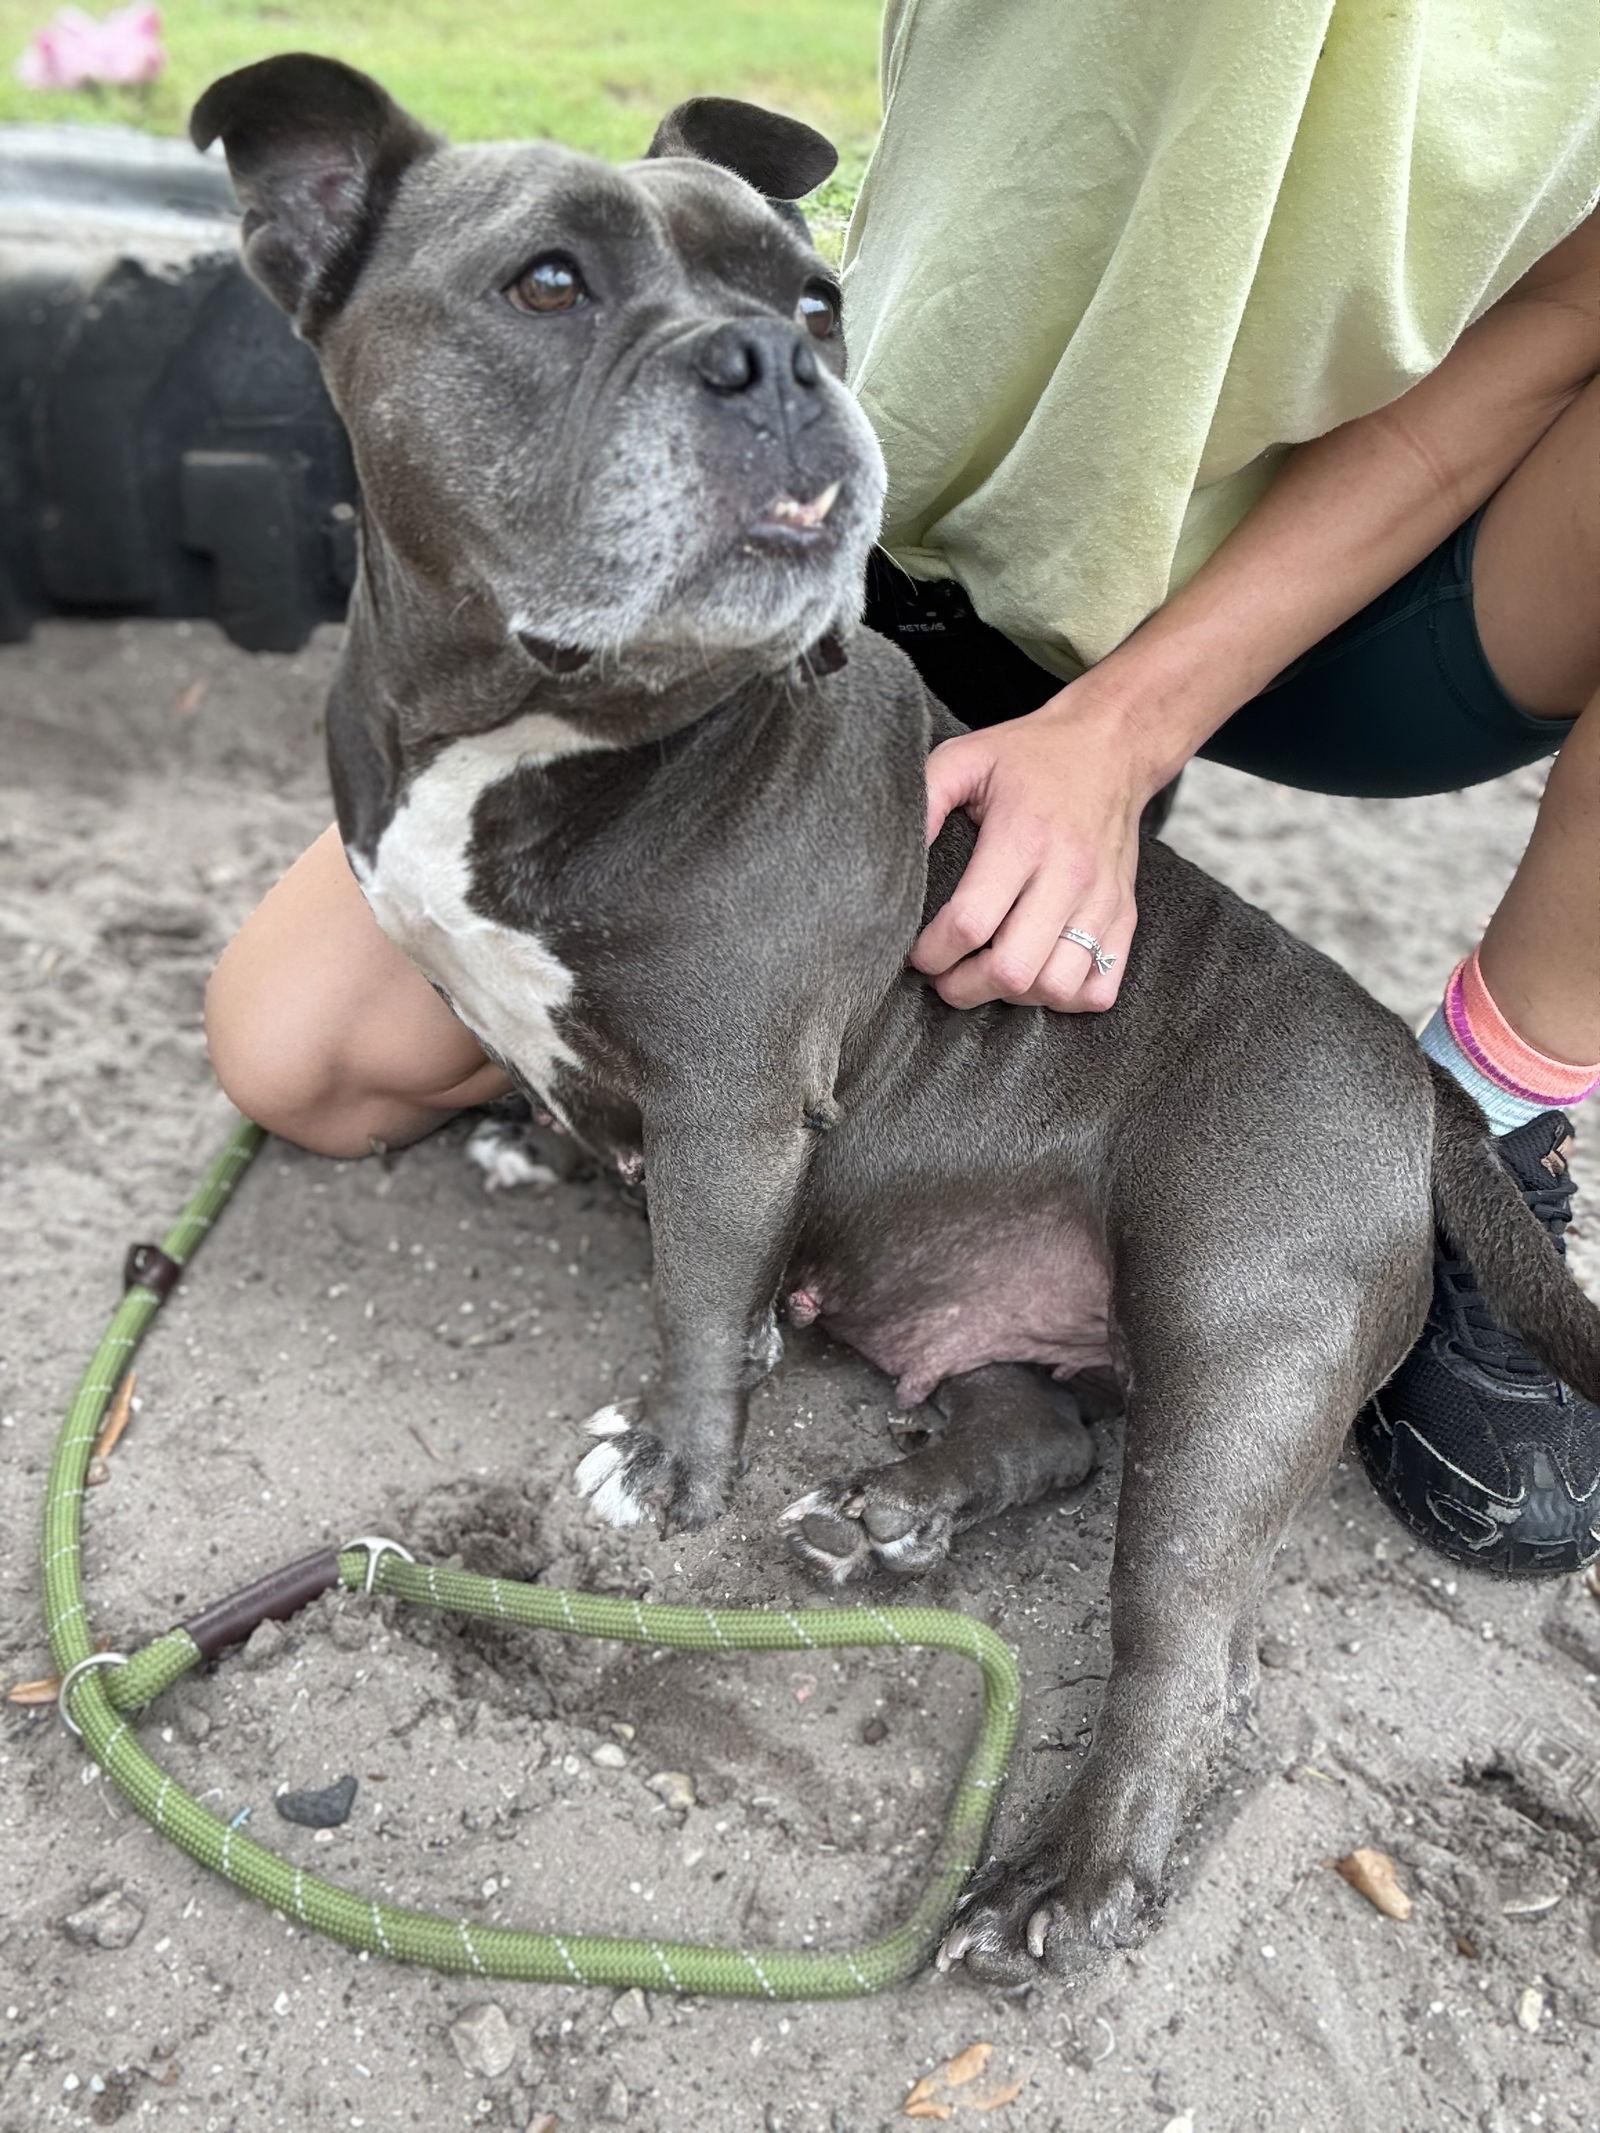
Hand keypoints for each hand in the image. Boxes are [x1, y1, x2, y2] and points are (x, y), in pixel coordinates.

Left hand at [911, 682, 1169, 1011]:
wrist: (1111, 747)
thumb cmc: (1029, 758)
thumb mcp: (965, 757)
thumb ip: (925, 799)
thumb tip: (889, 854)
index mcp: (1023, 837)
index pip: (970, 923)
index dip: (932, 952)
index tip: (917, 951)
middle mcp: (1068, 875)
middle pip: (1012, 970)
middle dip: (964, 986)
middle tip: (944, 975)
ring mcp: (1102, 901)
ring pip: (1056, 988)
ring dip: (1013, 997)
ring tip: (988, 974)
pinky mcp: (1125, 917)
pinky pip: (1100, 990)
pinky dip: (1065, 998)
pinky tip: (1037, 974)